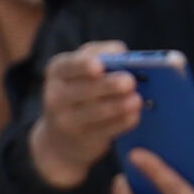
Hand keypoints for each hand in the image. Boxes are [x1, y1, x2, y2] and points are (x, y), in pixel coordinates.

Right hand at [21, 50, 144, 193]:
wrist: (61, 137)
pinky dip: (122, 122)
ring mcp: (66, 121)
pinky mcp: (81, 140)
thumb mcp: (82, 68)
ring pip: (96, 112)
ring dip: (119, 106)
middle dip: (109, 85)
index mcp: (57, 70)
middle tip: (129, 82)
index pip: (69, 65)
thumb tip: (121, 52)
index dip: (84, 65)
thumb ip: (101, 54)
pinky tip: (134, 116)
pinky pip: (105, 130)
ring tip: (137, 100)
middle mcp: (56, 95)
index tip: (99, 66)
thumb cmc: (80, 90)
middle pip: (85, 89)